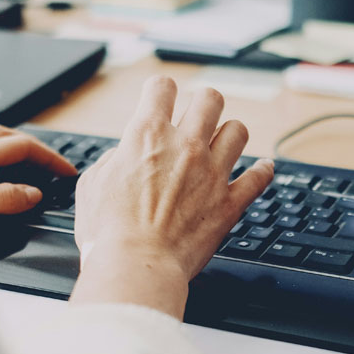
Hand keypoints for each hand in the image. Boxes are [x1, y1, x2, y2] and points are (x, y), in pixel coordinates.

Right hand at [70, 76, 274, 317]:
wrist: (136, 266)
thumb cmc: (107, 233)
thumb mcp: (92, 185)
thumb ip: (112, 161)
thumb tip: (124, 156)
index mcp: (146, 136)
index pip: (161, 87)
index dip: (160, 90)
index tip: (160, 98)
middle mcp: (184, 146)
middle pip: (210, 99)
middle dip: (203, 104)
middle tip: (197, 117)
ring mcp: (211, 173)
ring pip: (238, 130)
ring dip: (230, 134)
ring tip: (222, 144)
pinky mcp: (229, 203)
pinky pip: (259, 177)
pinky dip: (262, 171)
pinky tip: (261, 169)